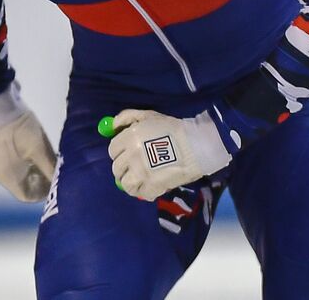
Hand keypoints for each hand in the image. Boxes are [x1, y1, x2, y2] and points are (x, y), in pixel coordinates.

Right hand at [0, 85, 56, 202]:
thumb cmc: (20, 133)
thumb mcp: (40, 151)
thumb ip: (50, 168)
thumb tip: (61, 182)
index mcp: (10, 179)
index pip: (27, 196)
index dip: (43, 193)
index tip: (58, 184)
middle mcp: (3, 173)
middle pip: (24, 184)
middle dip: (42, 180)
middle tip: (59, 171)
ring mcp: (0, 161)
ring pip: (22, 172)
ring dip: (37, 169)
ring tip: (54, 160)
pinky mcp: (1, 148)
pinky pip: (17, 161)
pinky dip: (29, 160)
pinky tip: (43, 150)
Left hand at [107, 109, 231, 201]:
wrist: (197, 145)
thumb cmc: (173, 128)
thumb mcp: (150, 116)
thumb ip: (127, 117)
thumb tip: (111, 126)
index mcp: (130, 137)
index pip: (113, 149)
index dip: (120, 152)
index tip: (129, 153)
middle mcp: (131, 156)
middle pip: (117, 167)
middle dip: (124, 167)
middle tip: (136, 165)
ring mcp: (140, 173)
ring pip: (124, 182)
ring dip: (131, 181)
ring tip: (142, 178)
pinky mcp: (150, 187)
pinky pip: (138, 193)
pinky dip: (142, 191)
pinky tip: (150, 185)